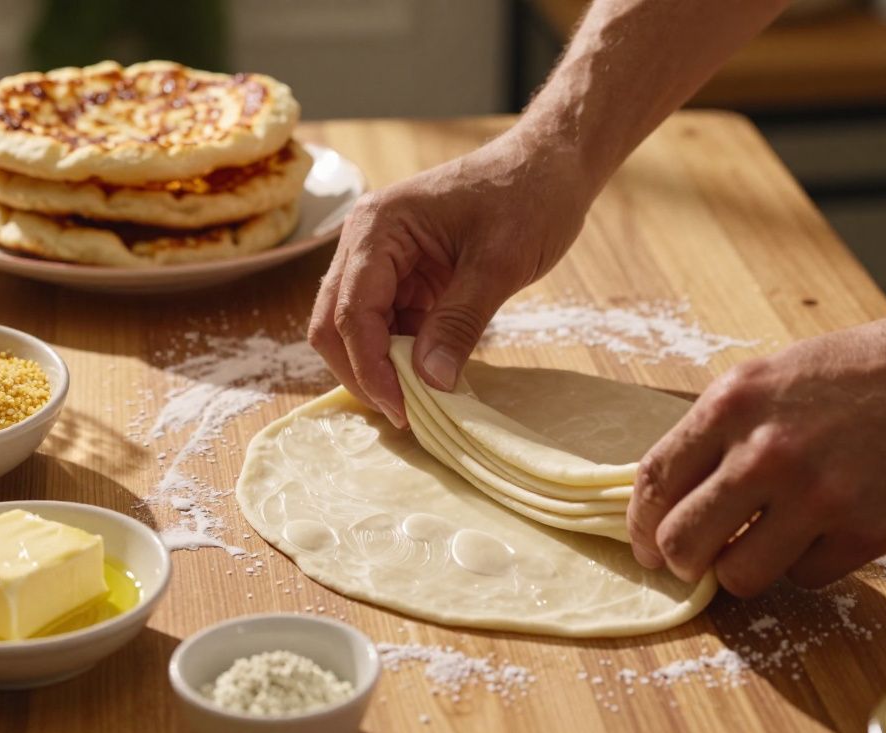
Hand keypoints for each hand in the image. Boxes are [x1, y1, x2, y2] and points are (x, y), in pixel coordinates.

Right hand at [308, 133, 590, 426]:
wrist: (550, 166)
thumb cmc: (529, 197)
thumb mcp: (499, 263)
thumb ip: (459, 322)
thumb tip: (429, 381)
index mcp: (378, 227)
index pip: (352, 312)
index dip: (370, 368)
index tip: (403, 409)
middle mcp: (365, 242)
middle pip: (335, 323)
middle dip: (363, 372)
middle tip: (405, 413)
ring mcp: (382, 259)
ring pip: (356, 329)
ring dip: (381, 367)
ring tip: (420, 402)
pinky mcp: (404, 276)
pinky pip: (388, 325)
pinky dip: (402, 355)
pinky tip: (432, 377)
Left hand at [626, 302, 885, 596]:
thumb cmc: (870, 368)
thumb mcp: (774, 375)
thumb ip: (722, 428)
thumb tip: (674, 490)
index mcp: (733, 402)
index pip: (654, 481)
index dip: (641, 525)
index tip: (646, 544)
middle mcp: (766, 450)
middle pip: (683, 541)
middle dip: (681, 561)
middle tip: (695, 562)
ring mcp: (817, 494)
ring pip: (738, 575)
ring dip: (742, 571)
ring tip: (763, 547)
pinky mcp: (866, 531)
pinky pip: (805, 578)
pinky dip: (807, 565)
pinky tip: (826, 531)